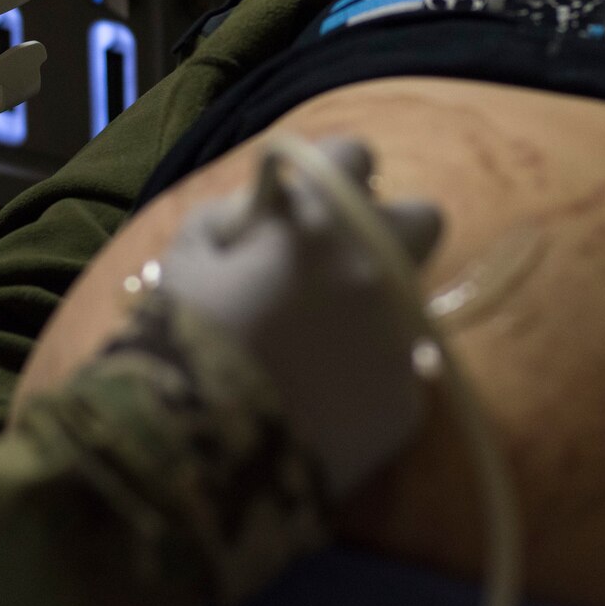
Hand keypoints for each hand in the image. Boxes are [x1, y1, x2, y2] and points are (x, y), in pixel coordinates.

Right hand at [152, 136, 442, 497]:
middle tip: (342, 263)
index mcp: (319, 220)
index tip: (314, 198)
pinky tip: (323, 403)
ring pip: (416, 299)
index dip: (331, 173)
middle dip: (389, 230)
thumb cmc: (181, 338)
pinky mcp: (409, 400)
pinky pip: (402, 374)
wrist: (198, 451)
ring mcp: (401, 335)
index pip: (354, 154)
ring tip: (325, 345)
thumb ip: (229, 215)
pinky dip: (369, 381)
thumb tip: (259, 211)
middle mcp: (377, 266)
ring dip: (380, 307)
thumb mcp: (186, 254)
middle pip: (423, 218)